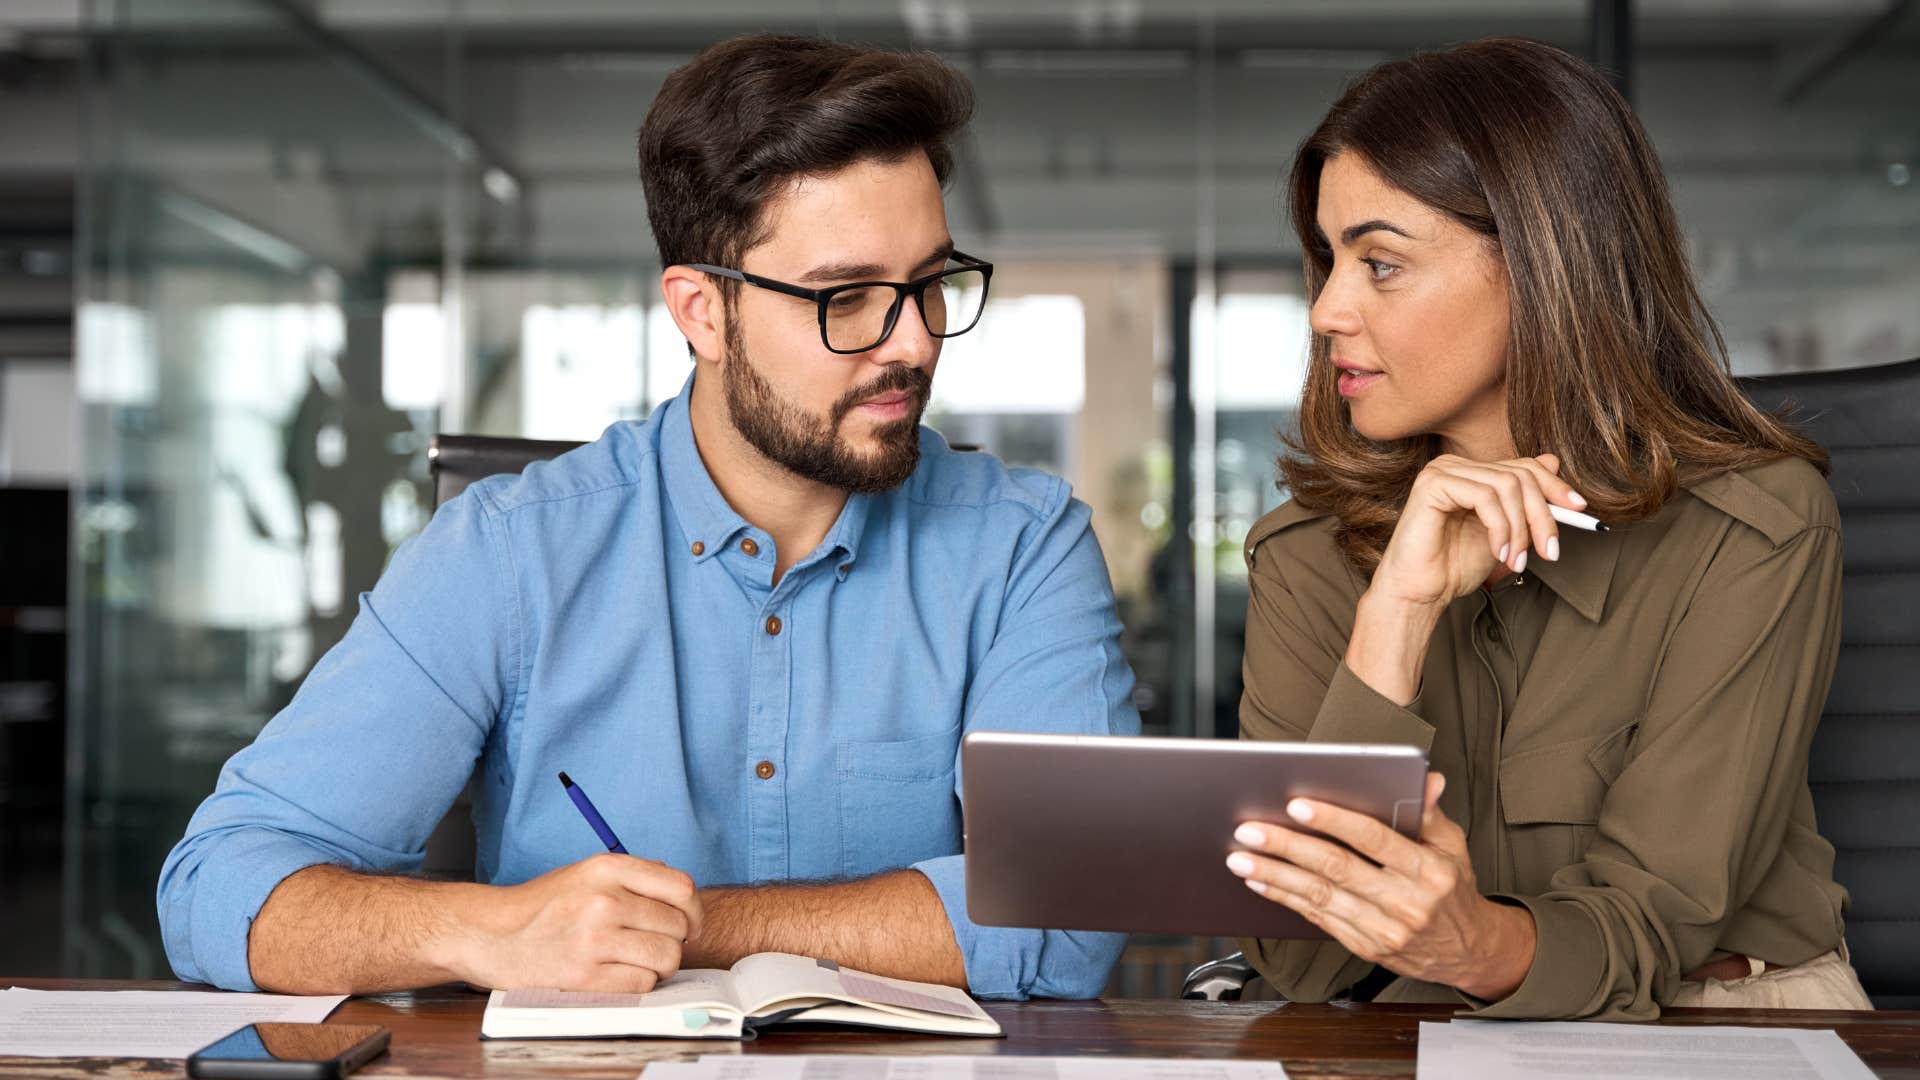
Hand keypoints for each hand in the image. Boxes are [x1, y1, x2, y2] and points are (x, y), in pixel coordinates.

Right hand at [455, 853, 703, 992]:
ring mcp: (593, 938)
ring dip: (660, 965)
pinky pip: (643, 983)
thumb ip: (634, 878)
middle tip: (653, 945)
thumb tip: (684, 897)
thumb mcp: (586, 873)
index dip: (694, 910)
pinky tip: (619, 974)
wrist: (491, 934)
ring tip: (638, 961)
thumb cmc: (544, 906)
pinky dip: (639, 983)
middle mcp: (603, 900)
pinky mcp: (584, 975)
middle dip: (673, 940)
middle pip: (677, 926)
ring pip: (666, 957)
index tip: (689, 924)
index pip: (681, 887)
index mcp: (606, 868)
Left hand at [1224, 773, 1535, 999]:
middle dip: (1287, 846)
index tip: (1295, 804)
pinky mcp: (1365, 947)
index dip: (1333, 820)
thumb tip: (1426, 777)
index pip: (1374, 839)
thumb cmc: (1453, 888)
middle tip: (1249, 829)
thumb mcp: (1453, 846)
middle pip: (1336, 868)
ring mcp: (1384, 930)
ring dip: (1274, 874)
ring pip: (1319, 896)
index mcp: (1429, 871)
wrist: (1468, 951)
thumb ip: (1429, 813)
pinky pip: (1318, 918)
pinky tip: (1259, 880)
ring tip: (1239, 855)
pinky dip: (1285, 898)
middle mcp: (1406, 903)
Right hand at [1373, 453, 1588, 609]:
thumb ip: (1524, 503)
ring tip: (1516, 561)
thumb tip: (1553, 462)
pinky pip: (1484, 496)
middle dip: (1542, 516)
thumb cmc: (1455, 566)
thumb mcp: (1505, 533)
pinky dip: (1500, 528)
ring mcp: (1443, 471)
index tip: (1580, 511)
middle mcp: (1455, 466)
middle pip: (1520, 476)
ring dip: (1521, 529)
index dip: (1555, 486)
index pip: (1524, 467)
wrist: (1420, 593)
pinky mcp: (1432, 484)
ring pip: (1507, 486)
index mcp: (1472, 473)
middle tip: (1549, 552)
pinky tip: (1498, 552)